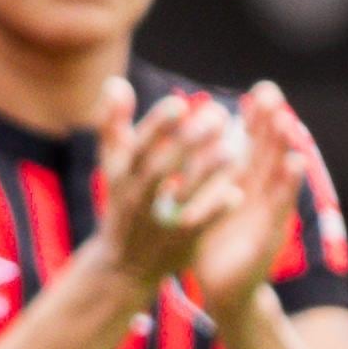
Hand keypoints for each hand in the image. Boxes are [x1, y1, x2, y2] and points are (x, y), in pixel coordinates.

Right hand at [91, 80, 240, 288]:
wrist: (122, 265)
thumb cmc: (122, 202)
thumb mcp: (111, 165)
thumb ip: (112, 124)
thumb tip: (115, 83)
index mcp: (121, 174)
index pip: (137, 147)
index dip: (157, 126)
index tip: (179, 104)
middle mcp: (137, 196)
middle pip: (161, 168)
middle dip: (188, 142)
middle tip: (217, 115)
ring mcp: (158, 221)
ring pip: (183, 194)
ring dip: (207, 171)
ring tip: (233, 148)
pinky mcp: (181, 241)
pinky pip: (199, 225)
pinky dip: (216, 210)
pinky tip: (236, 192)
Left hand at [192, 82, 308, 320]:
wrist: (222, 288)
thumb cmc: (210, 242)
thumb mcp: (200, 205)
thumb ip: (197, 174)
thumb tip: (184, 140)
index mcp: (240, 182)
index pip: (252, 145)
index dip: (257, 119)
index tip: (261, 91)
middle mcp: (259, 192)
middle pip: (268, 152)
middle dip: (273, 122)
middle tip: (273, 94)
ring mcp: (269, 211)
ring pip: (278, 172)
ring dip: (285, 145)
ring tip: (287, 120)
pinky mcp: (272, 231)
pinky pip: (280, 203)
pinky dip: (288, 181)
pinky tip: (295, 161)